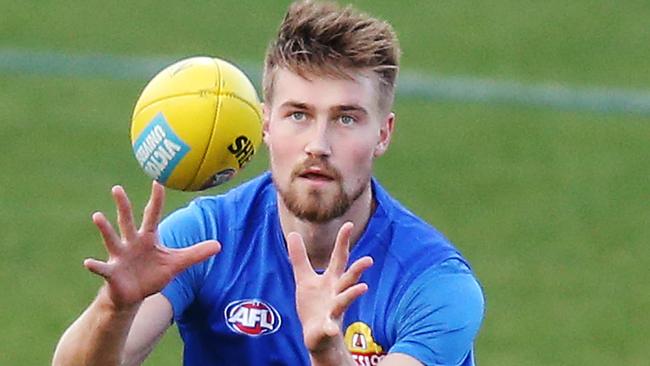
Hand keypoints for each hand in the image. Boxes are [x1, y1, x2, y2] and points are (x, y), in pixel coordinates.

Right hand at [84, 181, 220, 309]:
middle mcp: (131, 243)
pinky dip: (96, 266)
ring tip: (97, 216)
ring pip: (112, 239)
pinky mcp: (112, 273)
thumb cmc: (153, 275)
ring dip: (105, 228)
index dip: (156, 199)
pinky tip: (88, 263)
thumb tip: (219, 245)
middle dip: (123, 205)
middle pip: (127, 220)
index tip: (158, 181)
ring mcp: (120, 256)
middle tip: (117, 188)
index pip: (153, 214)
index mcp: (148, 238)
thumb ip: (196, 254)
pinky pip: (103, 268)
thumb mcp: (176, 264)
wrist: (135, 296)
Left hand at [287, 222, 372, 354]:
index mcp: (331, 280)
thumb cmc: (314, 305)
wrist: (317, 337)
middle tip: (369, 259)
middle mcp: (336, 293)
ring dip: (352, 294)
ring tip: (363, 287)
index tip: (348, 224)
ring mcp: (333, 310)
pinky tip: (331, 328)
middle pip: (348, 278)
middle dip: (358, 269)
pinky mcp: (326, 327)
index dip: (343, 241)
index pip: (339, 258)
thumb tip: (293, 233)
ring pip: (344, 300)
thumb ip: (299, 258)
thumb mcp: (304, 279)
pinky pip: (330, 326)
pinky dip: (330, 327)